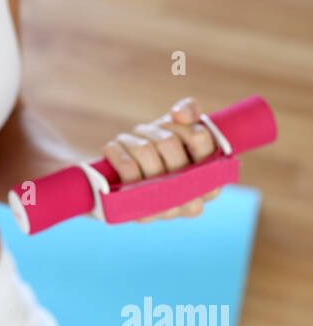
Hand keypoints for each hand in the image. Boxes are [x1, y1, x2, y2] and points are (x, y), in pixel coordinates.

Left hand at [100, 95, 221, 223]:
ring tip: (128, 141)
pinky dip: (116, 151)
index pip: (201, 138)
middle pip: (169, 143)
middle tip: (146, 134)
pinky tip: (113, 150)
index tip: (173, 124)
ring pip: (145, 151)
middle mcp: (194, 202)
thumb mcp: (178, 130)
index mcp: (212, 181)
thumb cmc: (159, 156)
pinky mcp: (140, 214)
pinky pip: (127, 170)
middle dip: (153, 131)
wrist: (125, 188)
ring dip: (132, 139)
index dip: (181, 124)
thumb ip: (190, 111)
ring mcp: (167, 211)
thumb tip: (181, 114)